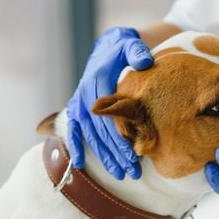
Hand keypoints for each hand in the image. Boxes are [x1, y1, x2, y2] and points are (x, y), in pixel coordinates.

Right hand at [67, 27, 153, 179]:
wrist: (110, 47)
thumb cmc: (124, 49)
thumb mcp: (132, 45)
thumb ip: (137, 52)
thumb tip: (144, 62)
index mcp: (99, 80)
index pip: (110, 115)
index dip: (121, 136)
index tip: (134, 154)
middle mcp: (86, 93)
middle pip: (102, 130)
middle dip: (117, 153)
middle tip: (133, 171)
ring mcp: (80, 103)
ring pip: (92, 135)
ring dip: (105, 156)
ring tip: (120, 173)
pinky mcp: (78, 108)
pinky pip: (74, 130)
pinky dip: (75, 146)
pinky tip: (80, 164)